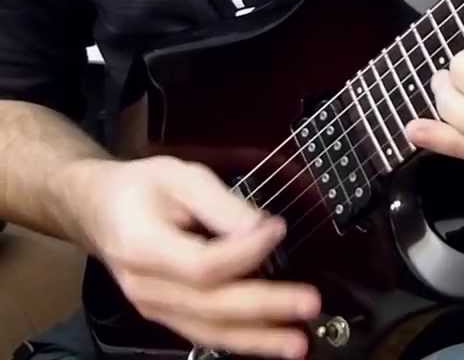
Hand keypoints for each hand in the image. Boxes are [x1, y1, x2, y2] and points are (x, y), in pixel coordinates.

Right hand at [61, 157, 319, 358]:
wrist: (97, 209)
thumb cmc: (141, 188)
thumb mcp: (180, 176)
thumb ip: (221, 203)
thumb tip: (262, 228)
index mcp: (143, 247)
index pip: (202, 264)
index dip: (246, 251)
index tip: (278, 228)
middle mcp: (146, 287)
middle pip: (211, 304)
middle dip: (265, 307)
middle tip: (309, 303)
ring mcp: (154, 307)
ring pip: (209, 330)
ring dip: (258, 339)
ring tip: (298, 344)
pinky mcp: (167, 314)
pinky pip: (205, 333)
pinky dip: (242, 341)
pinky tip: (273, 343)